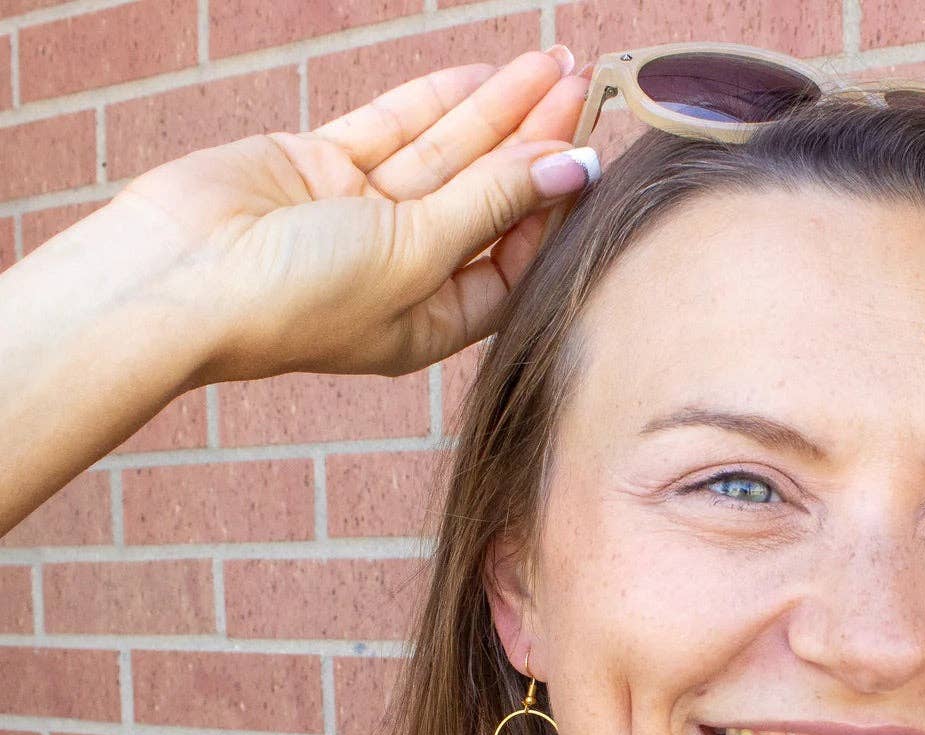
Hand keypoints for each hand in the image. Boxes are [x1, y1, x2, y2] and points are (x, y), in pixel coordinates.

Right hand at [99, 48, 591, 381]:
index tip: (588, 155)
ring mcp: (361, 218)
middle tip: (582, 89)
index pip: (512, 262)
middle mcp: (403, 272)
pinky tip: (485, 76)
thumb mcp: (415, 253)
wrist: (176, 280)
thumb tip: (570, 165)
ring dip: (496, 112)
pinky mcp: (322, 169)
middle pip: (485, 199)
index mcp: (432, 321)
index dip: (551, 209)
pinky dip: (435, 102)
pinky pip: (392, 131)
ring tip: (551, 64)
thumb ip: (491, 202)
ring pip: (445, 156)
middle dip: (534, 143)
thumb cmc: (298, 297)